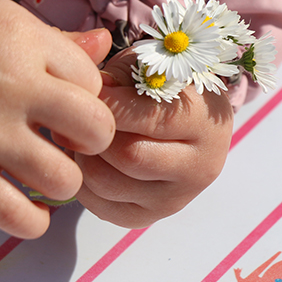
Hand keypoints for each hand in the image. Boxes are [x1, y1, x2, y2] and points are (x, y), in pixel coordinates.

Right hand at [0, 0, 115, 237]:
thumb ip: (51, 39)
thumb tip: (105, 48)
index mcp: (21, 40)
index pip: (92, 80)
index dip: (85, 94)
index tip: (63, 101)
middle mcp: (9, 86)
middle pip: (97, 129)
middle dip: (93, 139)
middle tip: (69, 138)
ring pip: (66, 179)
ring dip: (65, 180)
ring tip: (45, 169)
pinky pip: (18, 216)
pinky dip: (33, 220)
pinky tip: (28, 205)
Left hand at [72, 49, 233, 228]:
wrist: (185, 120)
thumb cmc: (163, 85)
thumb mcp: (147, 65)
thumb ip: (117, 70)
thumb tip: (88, 87)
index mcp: (205, 121)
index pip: (145, 117)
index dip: (106, 102)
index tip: (85, 89)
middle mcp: (200, 166)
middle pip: (127, 156)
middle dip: (94, 133)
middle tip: (77, 116)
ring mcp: (176, 198)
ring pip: (108, 184)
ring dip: (83, 157)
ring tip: (82, 134)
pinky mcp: (150, 217)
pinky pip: (101, 207)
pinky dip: (83, 183)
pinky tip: (88, 159)